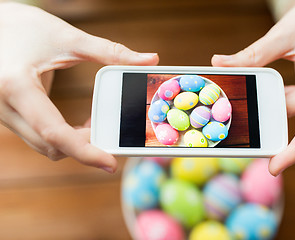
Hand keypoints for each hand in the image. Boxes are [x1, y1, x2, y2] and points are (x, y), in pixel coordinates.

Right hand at [0, 2, 158, 172]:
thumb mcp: (69, 38)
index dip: (85, 152)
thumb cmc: (26, 26)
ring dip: (73, 142)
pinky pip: (39, 136)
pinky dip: (62, 136)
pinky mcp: (10, 114)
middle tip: (112, 134)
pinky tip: (79, 123)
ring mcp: (4, 113)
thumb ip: (111, 52)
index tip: (111, 163)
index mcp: (17, 87)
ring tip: (97, 123)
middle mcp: (5, 107)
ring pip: (43, 145)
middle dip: (84, 146)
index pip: (55, 133)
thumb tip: (150, 59)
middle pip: (50, 146)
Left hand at [212, 0, 294, 174]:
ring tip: (244, 111)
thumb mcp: (284, 34)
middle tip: (246, 140)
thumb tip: (220, 64)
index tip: (275, 166)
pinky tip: (257, 98)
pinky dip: (275, 99)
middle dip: (273, 123)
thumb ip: (254, 54)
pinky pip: (294, 100)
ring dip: (271, 107)